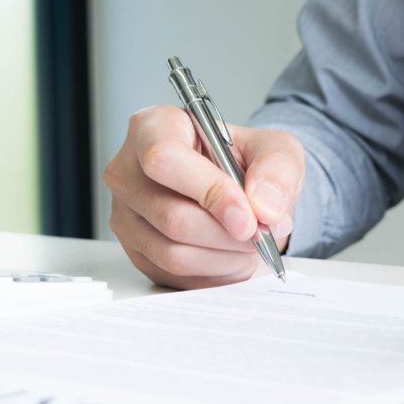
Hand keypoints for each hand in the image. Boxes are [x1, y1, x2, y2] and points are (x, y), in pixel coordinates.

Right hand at [103, 105, 304, 288]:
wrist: (239, 189)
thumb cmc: (246, 161)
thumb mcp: (276, 149)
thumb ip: (277, 170)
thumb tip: (264, 207)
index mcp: (154, 128)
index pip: (165, 159)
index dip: (210, 192)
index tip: (247, 216)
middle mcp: (128, 170)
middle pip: (171, 216)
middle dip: (228, 234)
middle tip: (261, 233)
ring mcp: (126, 214)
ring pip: (173, 252)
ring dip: (224, 256)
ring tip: (250, 243)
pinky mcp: (136, 251)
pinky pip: (175, 275)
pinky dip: (214, 272)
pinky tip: (231, 254)